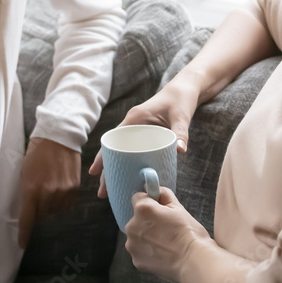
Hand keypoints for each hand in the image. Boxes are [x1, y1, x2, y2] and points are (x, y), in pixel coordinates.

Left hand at [18, 137, 81, 247]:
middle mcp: (48, 194)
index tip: (23, 244)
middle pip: (42, 216)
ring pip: (56, 211)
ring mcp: (63, 192)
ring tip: (50, 190)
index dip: (24, 234)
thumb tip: (29, 210)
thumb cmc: (37, 154)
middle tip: (38, 199)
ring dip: (51, 206)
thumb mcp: (24, 173)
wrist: (58, 137)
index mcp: (31, 190)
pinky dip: (63, 201)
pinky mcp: (74, 188)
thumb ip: (26, 193)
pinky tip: (60, 189)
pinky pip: (67, 204)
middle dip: (39, 212)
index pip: (27, 219)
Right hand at [88, 77, 198, 197]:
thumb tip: (179, 151)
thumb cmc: (181, 99)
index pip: (114, 141)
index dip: (103, 157)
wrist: (186, 88)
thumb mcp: (181, 115)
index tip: (95, 174)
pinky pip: (132, 150)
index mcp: (134, 119)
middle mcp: (132, 125)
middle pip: (114, 150)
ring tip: (110, 190)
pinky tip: (129, 178)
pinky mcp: (146, 134)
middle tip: (102, 193)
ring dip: (115, 169)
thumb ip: (180, 132)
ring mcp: (138, 129)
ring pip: (121, 152)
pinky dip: (127, 164)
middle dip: (106, 170)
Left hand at [125, 187, 211, 282]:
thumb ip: (163, 194)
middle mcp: (132, 226)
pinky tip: (162, 253)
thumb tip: (155, 191)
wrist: (194, 261)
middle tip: (165, 228)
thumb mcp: (178, 207)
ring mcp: (132, 245)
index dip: (150, 202)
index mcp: (143, 209)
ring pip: (136, 235)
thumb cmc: (189, 233)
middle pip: (136, 218)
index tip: (159, 210)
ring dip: (145, 236)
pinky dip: (147, 251)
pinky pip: (139, 250)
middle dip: (146, 221)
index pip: (137, 197)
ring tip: (164, 242)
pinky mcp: (136, 260)